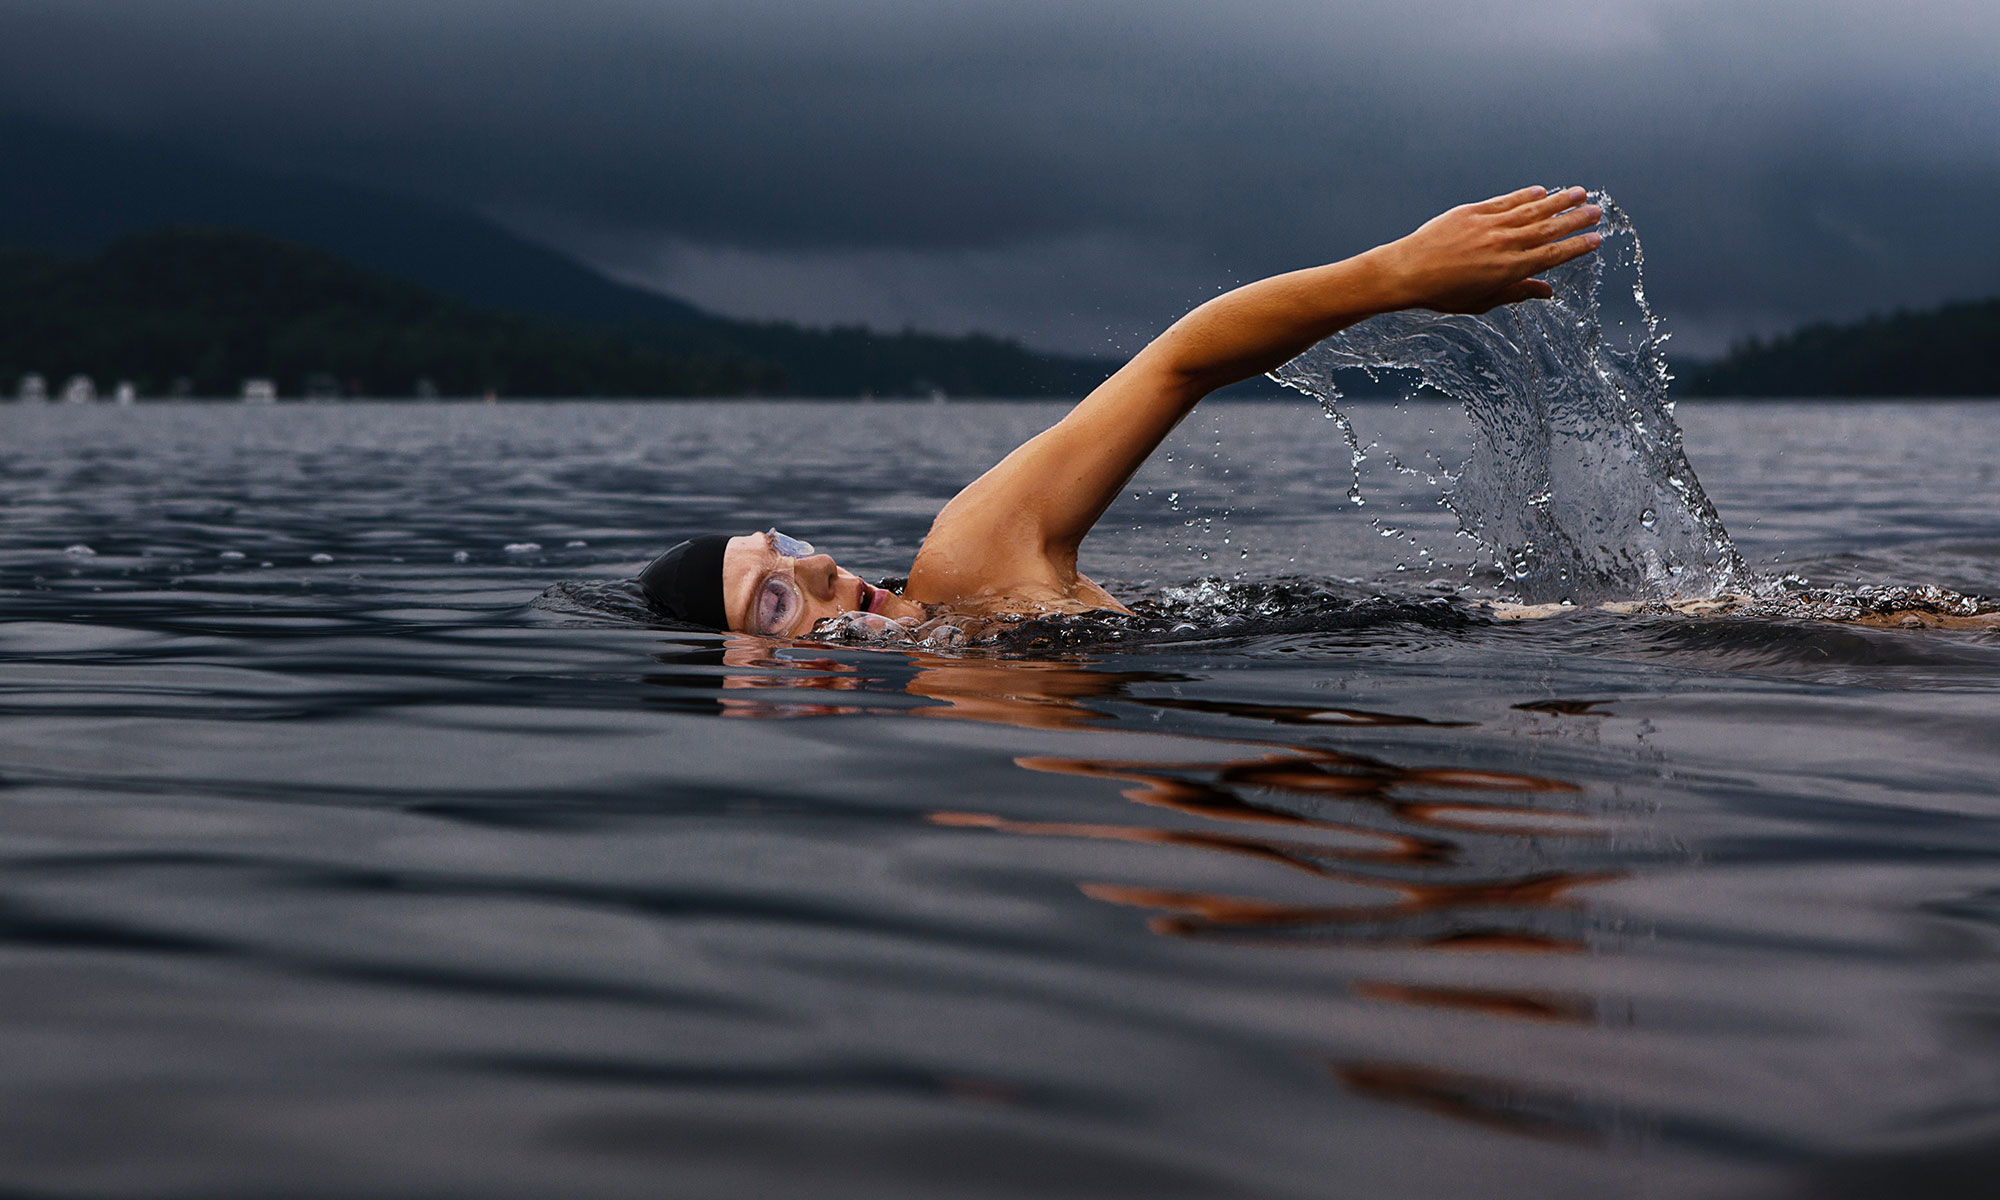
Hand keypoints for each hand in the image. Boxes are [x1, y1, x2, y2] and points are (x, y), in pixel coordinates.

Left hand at [1372, 186, 1602, 314]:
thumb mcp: (1482, 301)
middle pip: (1549, 229)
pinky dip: (1525, 195)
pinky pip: (1505, 201)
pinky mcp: (1473, 211)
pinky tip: (1541, 191)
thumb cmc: (1442, 293)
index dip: (1576, 247)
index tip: (1596, 239)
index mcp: (1508, 270)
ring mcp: (1489, 225)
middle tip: (1598, 211)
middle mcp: (1503, 245)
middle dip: (1576, 219)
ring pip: (1532, 210)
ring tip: (1580, 193)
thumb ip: (1517, 293)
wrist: (1406, 271)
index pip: (1552, 256)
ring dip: (1558, 201)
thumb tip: (1547, 292)